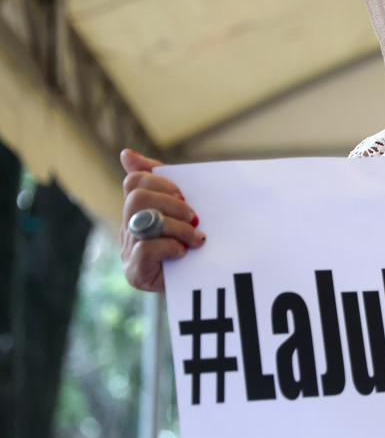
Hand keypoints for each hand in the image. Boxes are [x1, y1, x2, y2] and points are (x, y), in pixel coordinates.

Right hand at [120, 149, 204, 290]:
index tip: (183, 193)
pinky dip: (170, 247)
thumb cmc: (194, 243)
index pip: (136, 180)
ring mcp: (128, 252)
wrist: (206, 283)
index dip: (160, 181)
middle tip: (193, 216)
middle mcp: (128, 229)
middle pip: (137, 198)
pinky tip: (183, 253)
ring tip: (196, 237)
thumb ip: (161, 182)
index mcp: (138, 210)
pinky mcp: (135, 272)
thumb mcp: (184, 210)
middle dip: (171, 204)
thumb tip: (126, 153)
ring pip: (144, 221)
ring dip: (177, 227)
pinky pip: (146, 248)